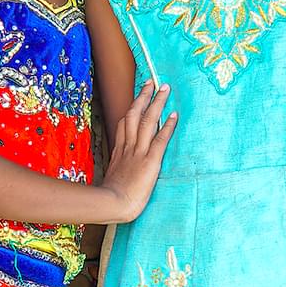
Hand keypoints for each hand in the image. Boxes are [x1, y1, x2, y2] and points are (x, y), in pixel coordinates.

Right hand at [95, 81, 175, 221]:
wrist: (111, 204)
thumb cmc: (111, 198)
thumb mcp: (111, 179)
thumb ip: (118, 171)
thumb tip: (120, 172)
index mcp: (119, 152)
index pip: (124, 124)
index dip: (132, 109)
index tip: (137, 98)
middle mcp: (128, 147)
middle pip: (134, 115)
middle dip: (143, 97)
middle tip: (151, 82)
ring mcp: (138, 152)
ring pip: (147, 121)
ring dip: (156, 103)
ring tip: (165, 88)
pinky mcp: (150, 161)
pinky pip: (160, 139)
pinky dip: (167, 126)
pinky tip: (174, 115)